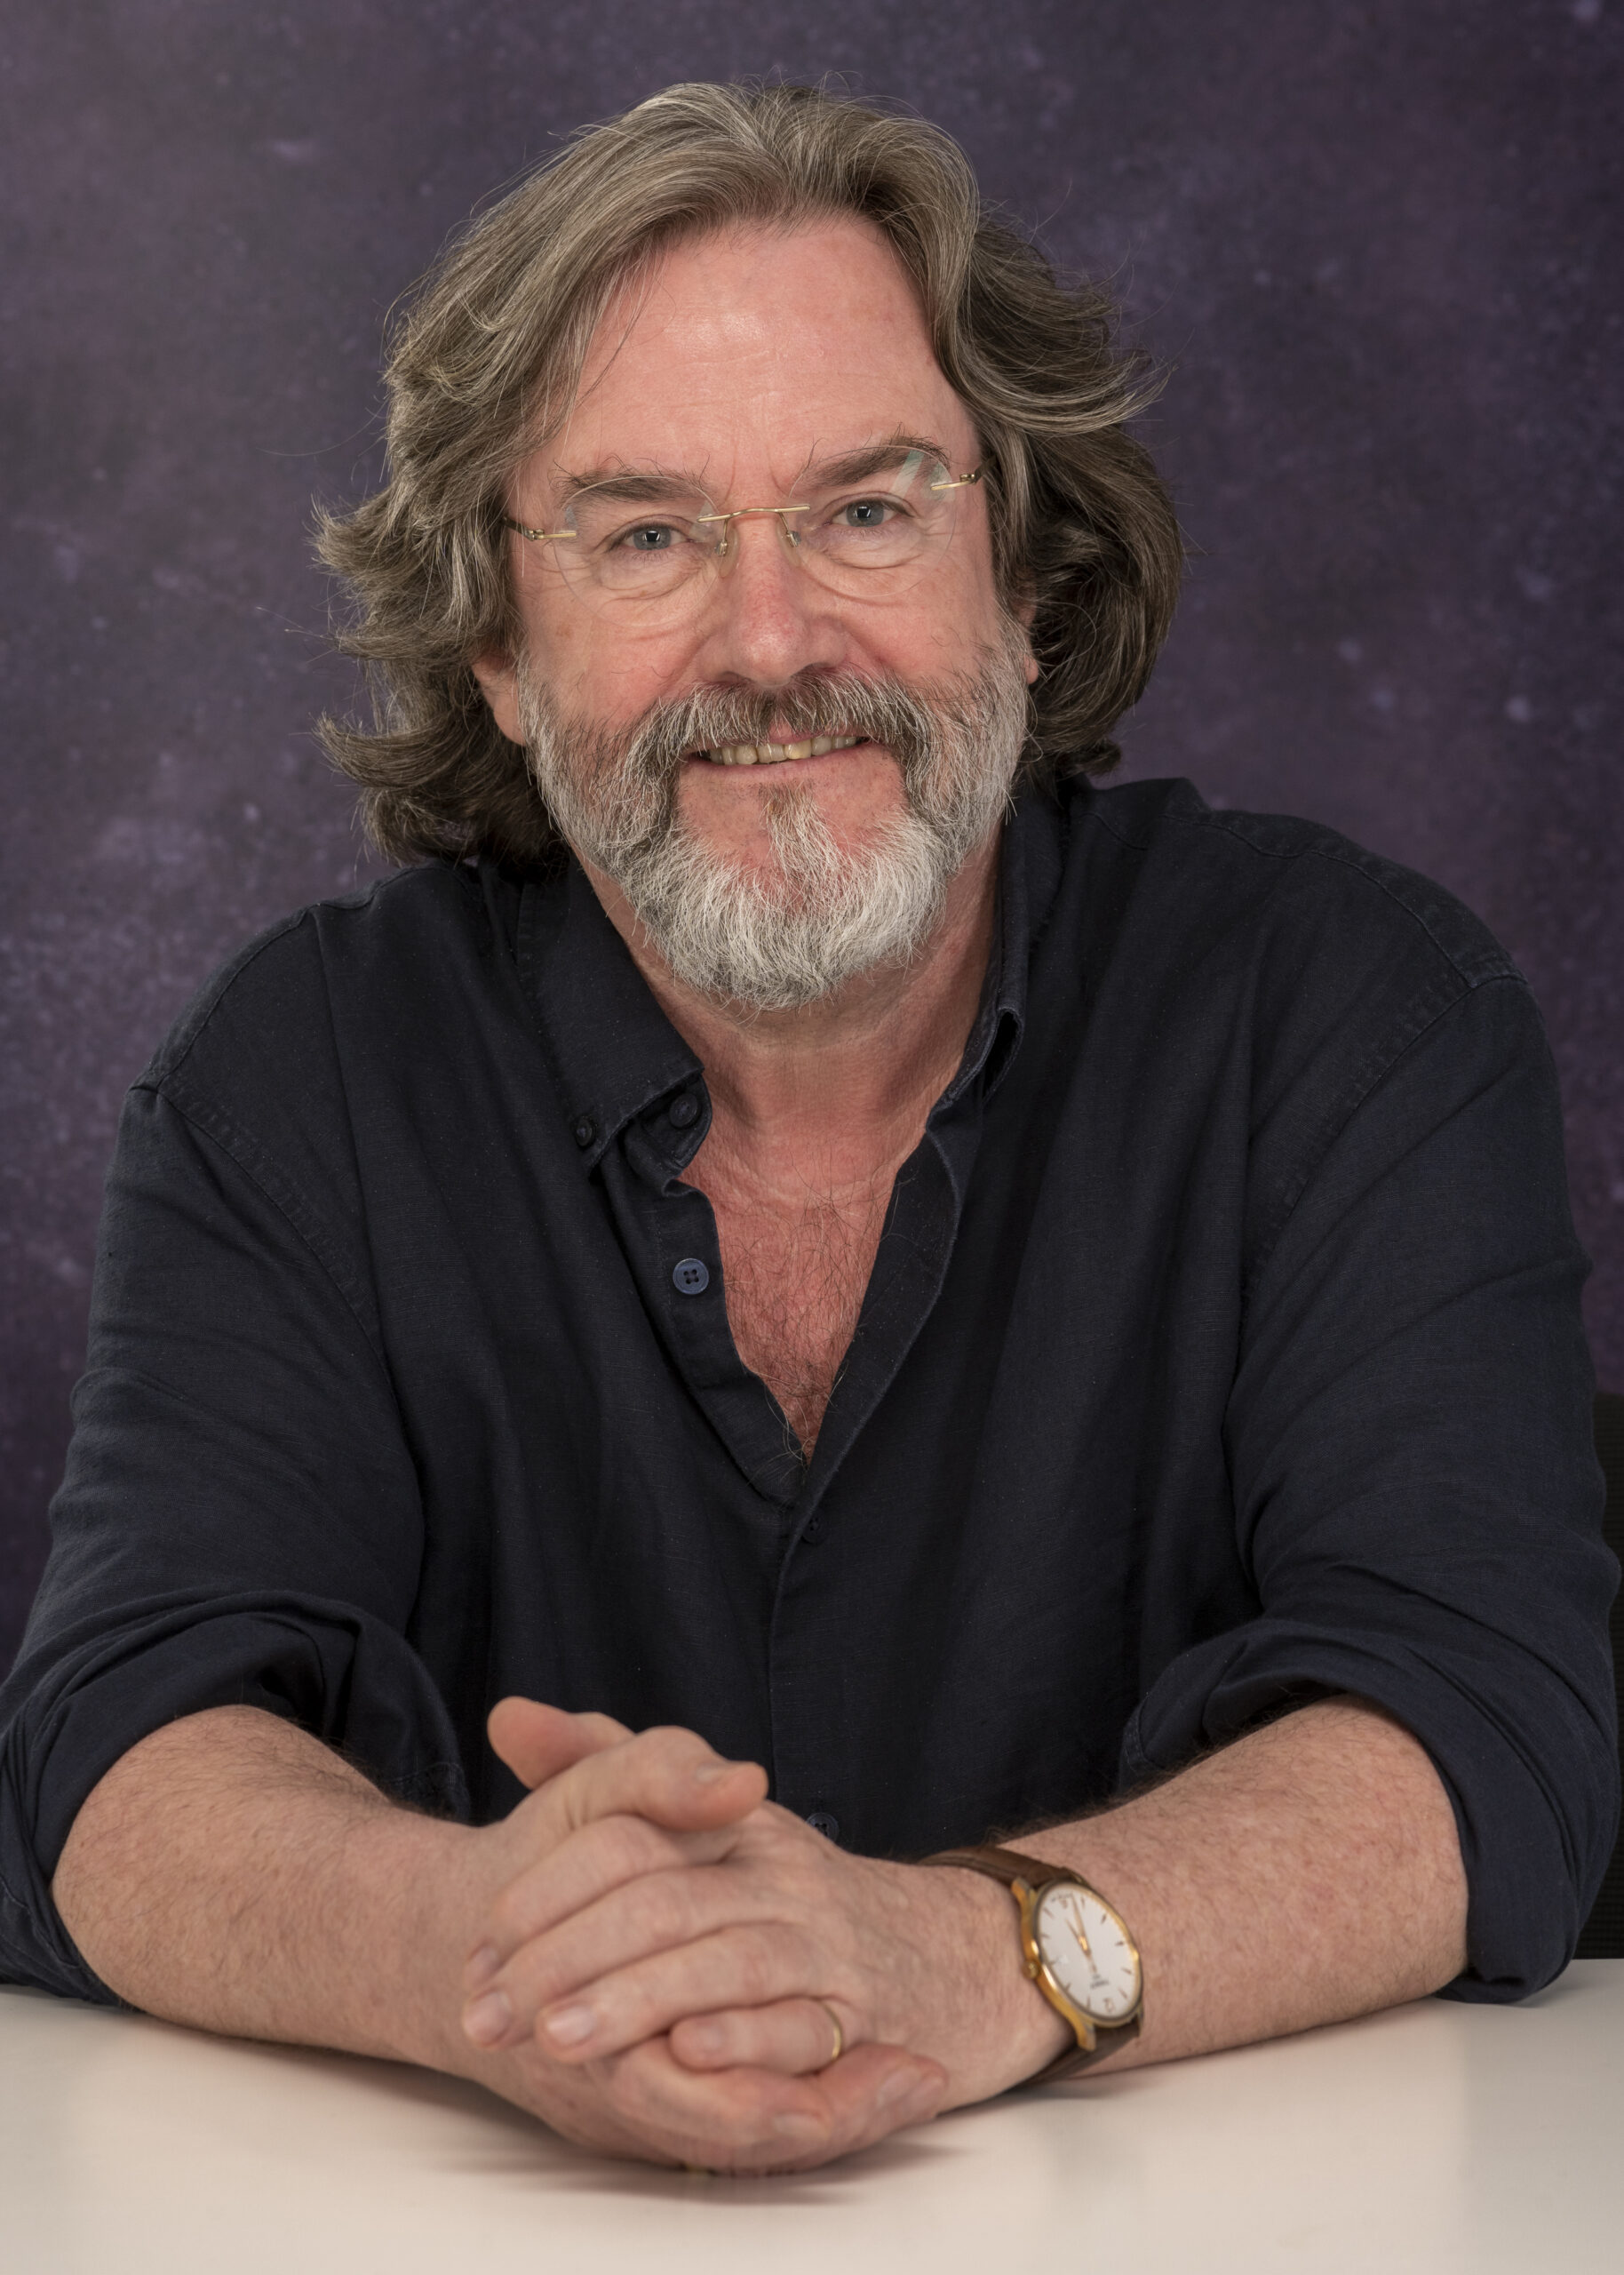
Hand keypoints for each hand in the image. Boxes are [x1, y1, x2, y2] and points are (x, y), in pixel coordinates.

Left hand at [456, 1703, 1066, 2168]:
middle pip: (662, 1898)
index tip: (483, 1936)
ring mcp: (826, 1946)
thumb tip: (509, 1715)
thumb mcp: (715, 1822)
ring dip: (636, 2000)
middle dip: (565, 1957)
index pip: (628, 1833)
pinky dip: (746, 2035)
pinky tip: (686, 2051)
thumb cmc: (804, 1897)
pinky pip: (806, 2024)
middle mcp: (778, 1875)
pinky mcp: (867, 2019)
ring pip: (724, 1961)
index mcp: (732, 1825)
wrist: (961, 1957)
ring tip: (556, 2037)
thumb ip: (613, 1768)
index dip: (548, 1886)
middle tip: (488, 2008)